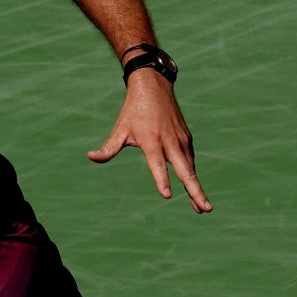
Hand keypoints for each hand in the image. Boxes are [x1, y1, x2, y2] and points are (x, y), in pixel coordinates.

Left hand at [87, 74, 212, 211]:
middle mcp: (170, 142)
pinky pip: (190, 160)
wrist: (154, 87)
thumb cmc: (133, 110)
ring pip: (191, 168)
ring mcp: (181, 140)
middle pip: (186, 171)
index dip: (162, 180)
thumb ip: (108, 148)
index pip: (157, 165)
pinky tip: (194, 188)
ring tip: (203, 207)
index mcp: (152, 141)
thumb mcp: (120, 129)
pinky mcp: (186, 138)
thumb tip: (90, 157)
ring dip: (197, 187)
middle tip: (206, 209)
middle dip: (196, 191)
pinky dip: (193, 175)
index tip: (167, 195)